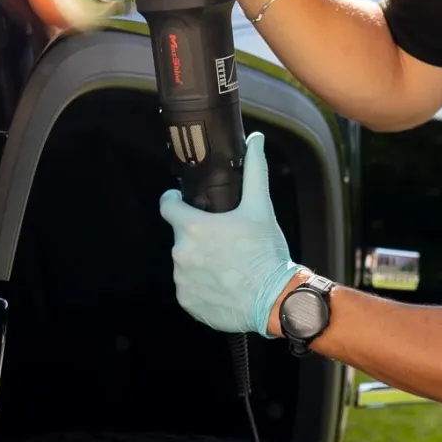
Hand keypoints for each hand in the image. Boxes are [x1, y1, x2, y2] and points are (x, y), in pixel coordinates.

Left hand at [159, 132, 302, 335]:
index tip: (183, 201)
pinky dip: (202, 284)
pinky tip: (224, 283)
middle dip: (198, 234)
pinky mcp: (188, 301)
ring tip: (226, 264)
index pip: (167, 206)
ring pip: (185, 262)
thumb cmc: (266, 253)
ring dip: (200, 260)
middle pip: (182, 236)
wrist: (274, 300)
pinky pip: (189, 286)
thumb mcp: (261, 208)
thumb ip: (255, 171)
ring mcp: (182, 280)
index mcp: (193, 228)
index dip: (174, 200)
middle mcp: (181, 253)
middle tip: (224, 239)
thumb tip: (255, 139)